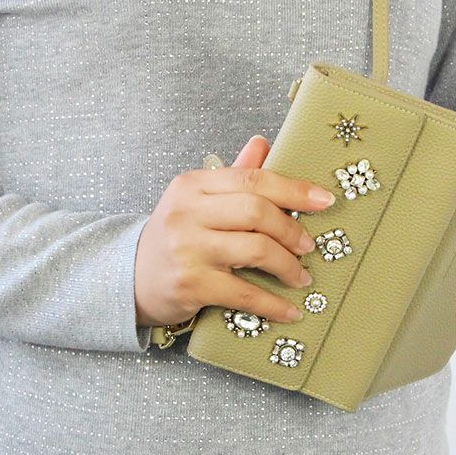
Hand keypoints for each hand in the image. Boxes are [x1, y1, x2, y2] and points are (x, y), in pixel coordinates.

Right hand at [134, 135, 335, 327]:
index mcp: (192, 185)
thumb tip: (264, 144)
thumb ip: (232, 175)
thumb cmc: (174, 237)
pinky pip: (244, 293)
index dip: (294, 189)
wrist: (130, 277)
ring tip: (301, 277)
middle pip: (257, 212)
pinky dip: (273, 304)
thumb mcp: (197, 200)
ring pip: (256, 250)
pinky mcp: (191, 284)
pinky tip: (289, 311)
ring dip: (288, 266)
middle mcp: (187, 212)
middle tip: (309, 246)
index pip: (252, 178)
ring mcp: (187, 248)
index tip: (325, 200)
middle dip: (292, 231)